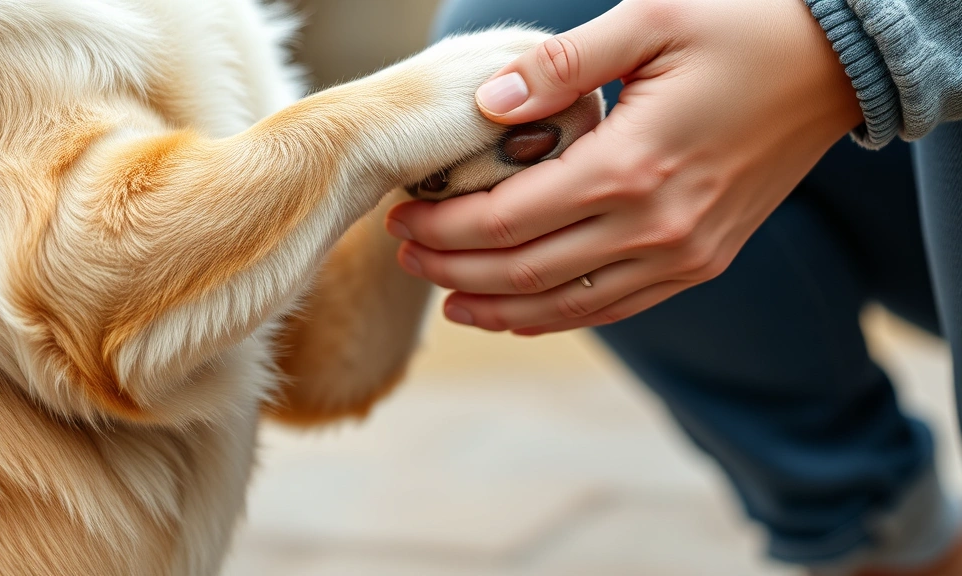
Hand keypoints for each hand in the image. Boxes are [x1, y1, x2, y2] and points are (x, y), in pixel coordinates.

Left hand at [386, 0, 862, 334]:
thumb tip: (485, 103)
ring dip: (499, 309)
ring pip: (568, 306)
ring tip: (448, 300)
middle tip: (406, 255)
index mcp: (631, 166)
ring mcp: (682, 255)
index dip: (445, 228)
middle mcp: (655, 227)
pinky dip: (559, 315)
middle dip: (454, 270)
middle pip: (526, 272)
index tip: (401, 218)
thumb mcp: (648, 18)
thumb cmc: (740, 31)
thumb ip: (559, 64)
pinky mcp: (700, 263)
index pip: (508, 219)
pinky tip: (520, 313)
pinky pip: (614, 307)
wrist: (832, 69)